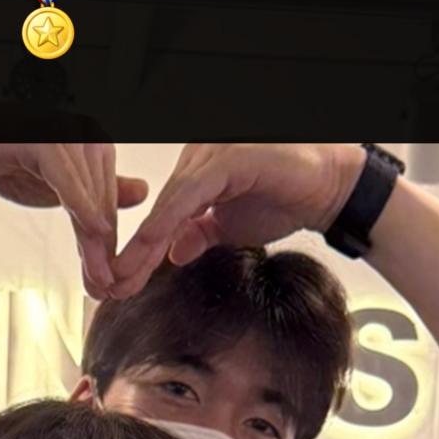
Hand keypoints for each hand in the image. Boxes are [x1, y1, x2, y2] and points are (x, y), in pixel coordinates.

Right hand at [0, 141, 147, 297]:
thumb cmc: (15, 167)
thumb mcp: (64, 188)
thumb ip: (98, 192)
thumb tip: (143, 192)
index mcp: (96, 144)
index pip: (109, 200)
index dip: (112, 241)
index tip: (115, 280)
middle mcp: (86, 133)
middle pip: (102, 199)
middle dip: (104, 247)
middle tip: (108, 287)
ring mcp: (65, 131)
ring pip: (88, 191)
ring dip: (94, 236)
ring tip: (100, 274)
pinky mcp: (42, 136)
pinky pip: (64, 174)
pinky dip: (79, 202)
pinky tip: (92, 230)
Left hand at [109, 143, 367, 296]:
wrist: (328, 189)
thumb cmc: (285, 198)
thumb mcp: (231, 227)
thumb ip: (200, 234)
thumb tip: (174, 251)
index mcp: (197, 170)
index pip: (161, 214)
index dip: (140, 250)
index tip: (121, 282)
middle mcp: (198, 154)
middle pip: (158, 209)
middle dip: (134, 252)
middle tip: (110, 286)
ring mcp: (211, 151)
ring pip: (168, 204)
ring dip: (143, 243)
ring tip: (124, 277)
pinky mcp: (226, 157)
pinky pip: (188, 194)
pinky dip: (167, 222)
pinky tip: (150, 246)